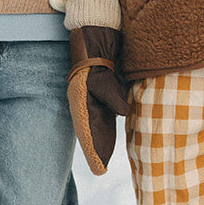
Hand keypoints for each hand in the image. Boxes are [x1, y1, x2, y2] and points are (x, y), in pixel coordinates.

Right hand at [68, 26, 126, 173]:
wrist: (96, 34)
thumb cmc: (96, 53)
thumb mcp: (102, 75)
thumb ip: (111, 95)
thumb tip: (123, 112)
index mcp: (80, 99)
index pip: (86, 131)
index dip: (92, 150)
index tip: (98, 168)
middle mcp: (84, 101)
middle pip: (90, 130)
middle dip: (96, 149)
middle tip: (101, 170)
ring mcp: (92, 96)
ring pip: (97, 123)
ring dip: (101, 139)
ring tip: (105, 158)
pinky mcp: (101, 90)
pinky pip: (104, 111)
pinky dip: (107, 125)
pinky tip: (112, 132)